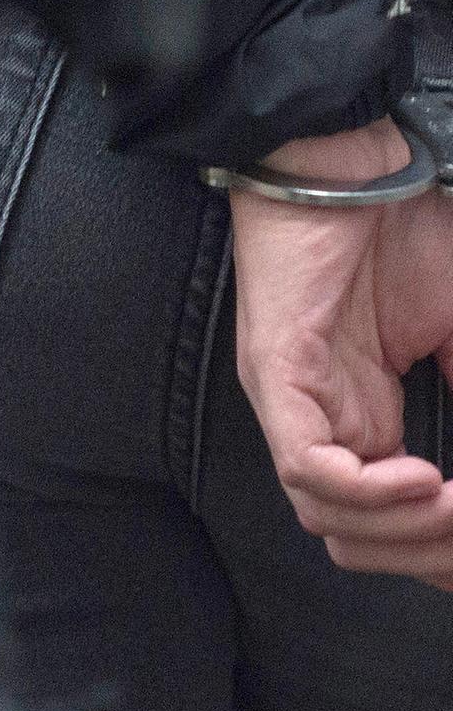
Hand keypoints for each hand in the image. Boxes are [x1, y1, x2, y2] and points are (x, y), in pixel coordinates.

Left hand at [231, 117, 452, 590]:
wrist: (351, 158)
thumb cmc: (401, 229)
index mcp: (358, 411)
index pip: (383, 516)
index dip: (436, 545)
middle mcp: (316, 415)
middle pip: (353, 532)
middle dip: (426, 552)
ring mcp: (289, 396)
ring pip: (324, 512)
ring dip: (403, 528)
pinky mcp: (275, 371)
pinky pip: (305, 462)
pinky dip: (366, 489)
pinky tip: (426, 478)